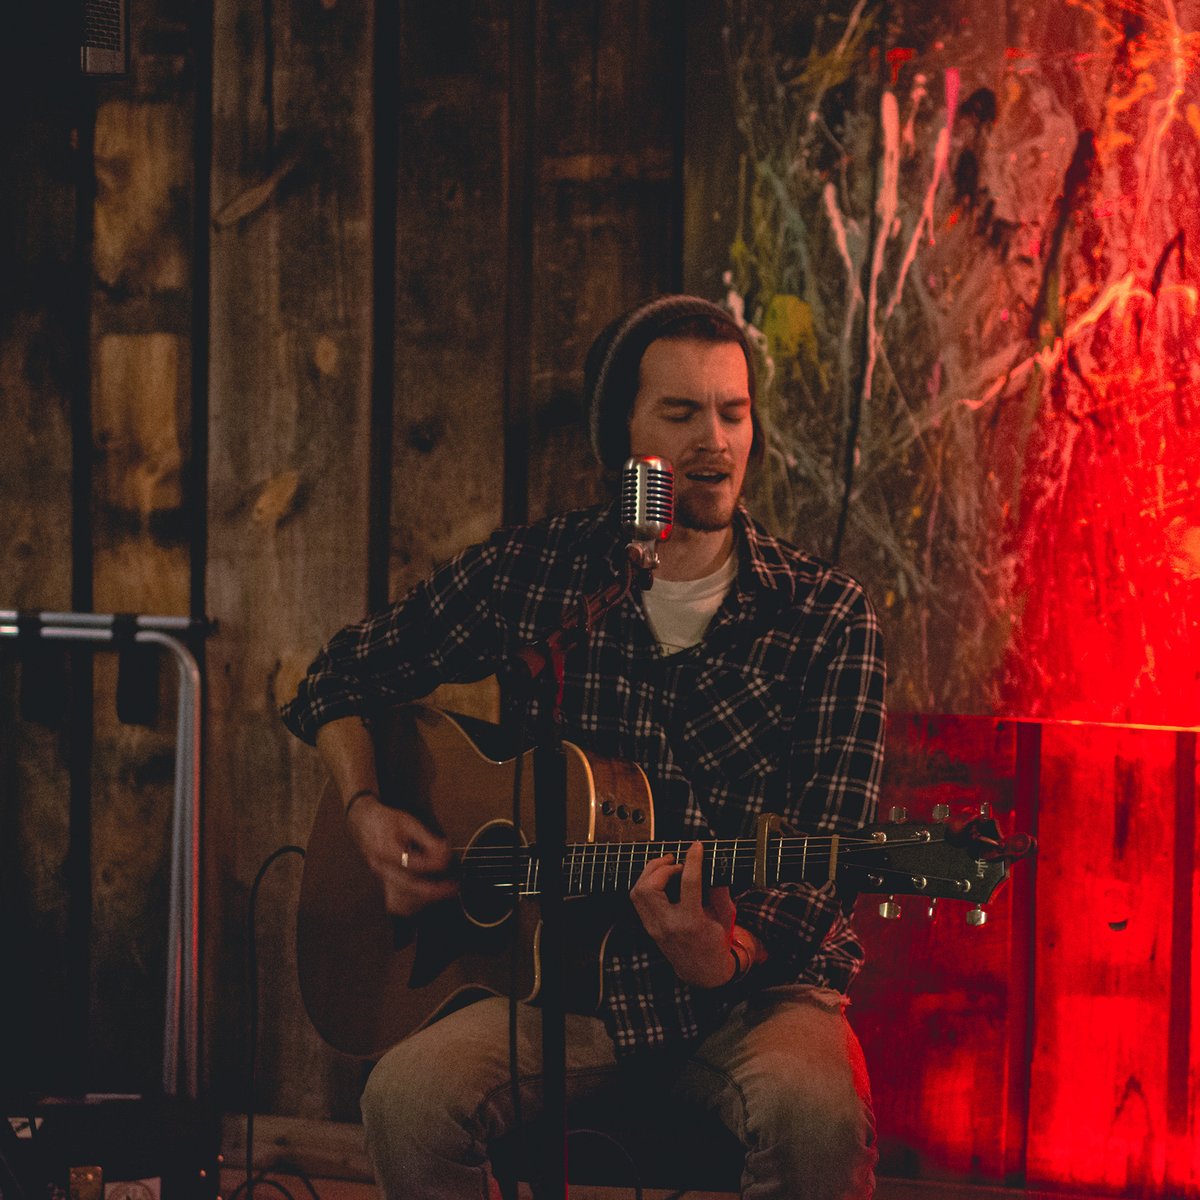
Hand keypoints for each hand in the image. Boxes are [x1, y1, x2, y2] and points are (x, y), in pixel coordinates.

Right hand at [346, 795, 456, 916]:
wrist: (363, 823)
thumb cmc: (387, 821)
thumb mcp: (408, 822)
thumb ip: (427, 840)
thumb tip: (444, 854)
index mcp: (386, 851)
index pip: (411, 864)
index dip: (432, 864)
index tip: (447, 860)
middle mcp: (381, 869)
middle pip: (407, 888)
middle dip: (433, 891)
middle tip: (453, 887)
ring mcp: (381, 880)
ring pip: (401, 901)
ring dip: (425, 899)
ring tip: (444, 890)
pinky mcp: (384, 885)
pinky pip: (398, 903)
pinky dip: (415, 902)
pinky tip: (429, 895)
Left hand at [629, 840, 737, 987]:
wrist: (701, 971)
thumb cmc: (716, 942)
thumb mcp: (725, 916)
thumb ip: (719, 890)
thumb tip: (711, 864)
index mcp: (691, 922)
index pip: (688, 883)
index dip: (693, 860)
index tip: (697, 846)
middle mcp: (668, 925)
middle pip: (650, 887)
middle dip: (662, 867)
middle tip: (678, 862)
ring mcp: (654, 927)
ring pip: (638, 891)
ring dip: (650, 873)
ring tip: (668, 866)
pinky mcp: (648, 926)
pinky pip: (638, 898)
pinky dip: (646, 882)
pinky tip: (661, 878)